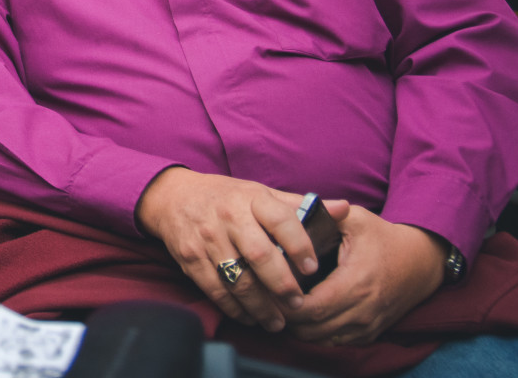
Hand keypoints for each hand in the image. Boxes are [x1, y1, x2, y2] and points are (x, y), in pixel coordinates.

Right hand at [135, 167, 321, 332]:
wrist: (173, 198)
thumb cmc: (227, 198)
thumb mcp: (261, 194)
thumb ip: (299, 205)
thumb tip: (344, 208)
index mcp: (252, 198)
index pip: (281, 220)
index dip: (301, 246)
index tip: (313, 268)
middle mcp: (229, 216)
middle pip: (260, 255)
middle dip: (282, 285)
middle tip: (298, 304)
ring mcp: (207, 238)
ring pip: (238, 279)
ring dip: (261, 306)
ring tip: (278, 322)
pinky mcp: (190, 258)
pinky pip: (215, 290)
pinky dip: (234, 308)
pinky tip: (250, 317)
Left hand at [284, 206, 444, 345]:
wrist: (421, 262)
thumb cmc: (383, 238)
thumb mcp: (357, 219)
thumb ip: (325, 214)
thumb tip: (294, 210)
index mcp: (356, 282)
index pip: (312, 307)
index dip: (286, 302)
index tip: (271, 288)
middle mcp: (363, 310)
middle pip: (312, 328)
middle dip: (287, 317)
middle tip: (270, 298)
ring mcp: (367, 325)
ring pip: (321, 339)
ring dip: (299, 327)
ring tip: (284, 305)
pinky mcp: (369, 333)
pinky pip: (335, 343)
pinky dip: (316, 333)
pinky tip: (305, 315)